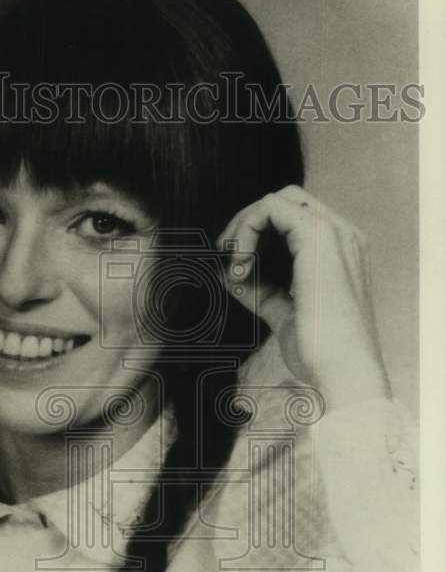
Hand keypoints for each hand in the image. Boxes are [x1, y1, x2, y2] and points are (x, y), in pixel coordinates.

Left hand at [217, 186, 391, 411]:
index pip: (295, 220)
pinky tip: (241, 266)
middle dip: (249, 222)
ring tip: (234, 265)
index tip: (237, 266)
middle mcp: (343, 236)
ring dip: (245, 226)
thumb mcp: (284, 315)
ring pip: (279, 199)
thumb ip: (261, 292)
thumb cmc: (321, 352)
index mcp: (341, 253)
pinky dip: (246, 230)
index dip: (259, 234)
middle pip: (287, 200)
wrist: (344, 372)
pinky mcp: (319, 237)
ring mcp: (335, 233)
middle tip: (228, 256)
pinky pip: (271, 208)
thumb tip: (230, 276)